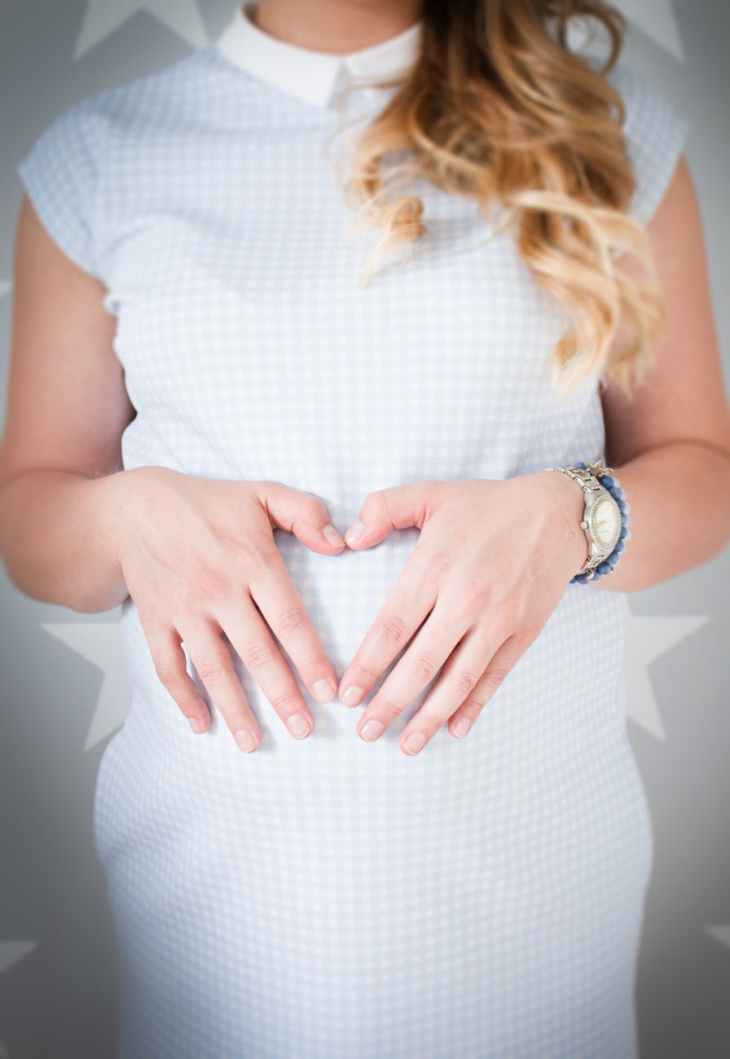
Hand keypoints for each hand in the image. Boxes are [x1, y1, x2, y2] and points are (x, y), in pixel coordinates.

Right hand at [111, 466, 345, 750]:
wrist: (137, 507)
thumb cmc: (210, 503)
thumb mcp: (263, 493)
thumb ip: (307, 512)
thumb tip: (342, 542)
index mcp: (252, 561)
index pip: (289, 620)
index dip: (311, 659)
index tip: (330, 693)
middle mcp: (219, 589)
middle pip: (256, 653)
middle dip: (282, 696)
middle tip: (304, 730)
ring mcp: (184, 608)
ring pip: (213, 668)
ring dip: (234, 709)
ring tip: (254, 743)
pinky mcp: (155, 620)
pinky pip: (168, 666)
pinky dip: (183, 698)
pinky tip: (201, 725)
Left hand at [337, 472, 587, 753]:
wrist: (558, 513)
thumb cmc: (487, 505)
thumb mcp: (431, 493)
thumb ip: (383, 508)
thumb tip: (348, 539)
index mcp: (435, 566)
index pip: (392, 627)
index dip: (367, 665)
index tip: (347, 695)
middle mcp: (465, 598)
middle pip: (420, 663)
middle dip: (389, 703)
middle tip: (365, 732)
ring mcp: (497, 619)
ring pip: (458, 679)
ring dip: (430, 717)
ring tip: (406, 745)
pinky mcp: (523, 631)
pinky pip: (495, 676)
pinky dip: (475, 706)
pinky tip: (455, 729)